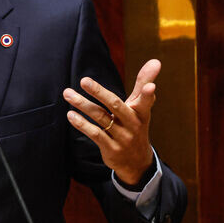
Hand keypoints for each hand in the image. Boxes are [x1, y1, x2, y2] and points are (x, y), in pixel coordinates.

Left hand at [63, 59, 159, 184]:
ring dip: (82, 105)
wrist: (136, 162)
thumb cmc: (135, 125)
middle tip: (84, 80)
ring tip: (68, 93)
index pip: (145, 102)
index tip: (151, 87)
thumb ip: (143, 83)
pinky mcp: (111, 149)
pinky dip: (82, 124)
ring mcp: (122, 137)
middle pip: (115, 105)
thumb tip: (155, 61)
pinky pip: (95, 134)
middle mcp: (133, 124)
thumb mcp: (141, 107)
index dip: (147, 94)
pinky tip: (70, 115)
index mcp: (142, 113)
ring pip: (100, 118)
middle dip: (99, 92)